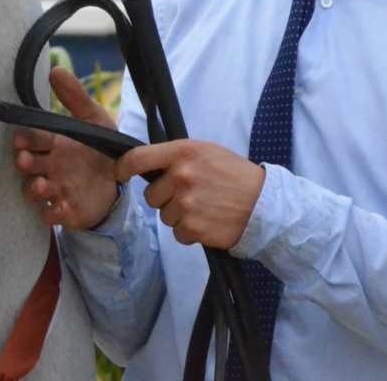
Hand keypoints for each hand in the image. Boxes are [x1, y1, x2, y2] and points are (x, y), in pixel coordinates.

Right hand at [12, 67, 119, 229]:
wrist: (122, 180)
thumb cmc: (100, 147)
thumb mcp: (94, 120)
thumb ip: (76, 98)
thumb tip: (55, 70)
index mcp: (53, 143)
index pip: (32, 139)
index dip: (25, 139)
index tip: (20, 139)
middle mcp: (49, 166)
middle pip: (27, 165)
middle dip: (25, 162)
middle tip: (27, 160)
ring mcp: (55, 189)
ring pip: (34, 190)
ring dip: (35, 189)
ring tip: (43, 186)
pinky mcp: (66, 210)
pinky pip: (52, 214)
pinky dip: (54, 213)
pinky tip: (61, 208)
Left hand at [114, 140, 264, 248]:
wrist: (266, 205)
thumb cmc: (235, 175)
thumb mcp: (206, 152)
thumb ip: (176, 156)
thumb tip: (145, 165)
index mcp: (182, 152)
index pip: (137, 158)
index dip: (123, 168)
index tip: (120, 174)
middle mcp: (181, 176)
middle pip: (151, 196)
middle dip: (166, 199)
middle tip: (191, 196)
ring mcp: (186, 203)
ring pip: (164, 216)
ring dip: (180, 216)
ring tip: (205, 208)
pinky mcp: (193, 228)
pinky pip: (178, 234)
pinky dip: (191, 232)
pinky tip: (209, 222)